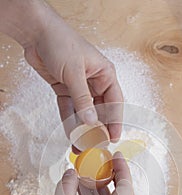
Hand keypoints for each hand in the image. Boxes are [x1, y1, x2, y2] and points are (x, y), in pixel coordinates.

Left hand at [23, 4, 122, 141]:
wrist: (36, 33)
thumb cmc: (61, 42)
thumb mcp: (74, 72)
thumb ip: (82, 98)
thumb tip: (91, 121)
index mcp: (104, 74)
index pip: (114, 102)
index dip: (115, 121)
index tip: (114, 137)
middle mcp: (94, 82)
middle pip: (100, 110)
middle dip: (97, 128)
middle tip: (96, 144)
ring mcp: (79, 87)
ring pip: (83, 112)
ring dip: (82, 128)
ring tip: (81, 144)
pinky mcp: (65, 90)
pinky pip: (69, 109)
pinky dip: (69, 121)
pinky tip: (70, 133)